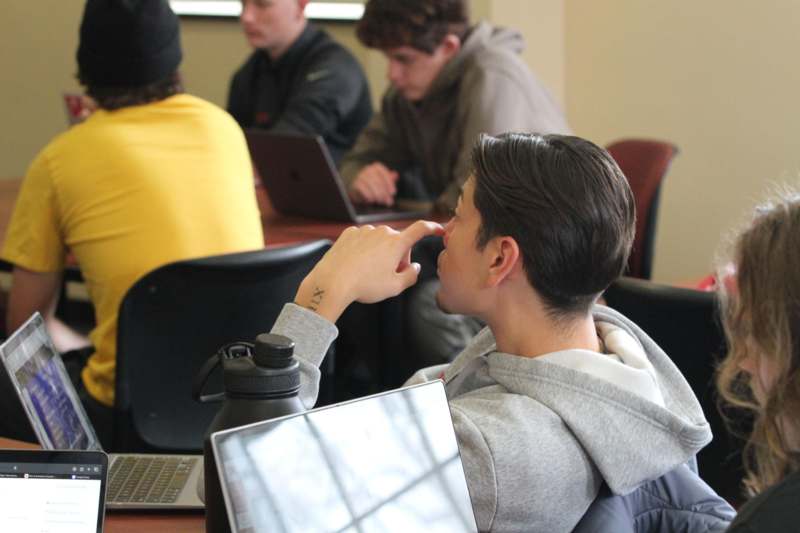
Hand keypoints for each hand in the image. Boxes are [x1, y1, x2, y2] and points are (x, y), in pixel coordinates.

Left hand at [295, 220, 444, 321]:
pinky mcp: (349, 233)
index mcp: (396, 243)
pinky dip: (364, 250)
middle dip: (398, 256)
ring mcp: (364, 231)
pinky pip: (363, 240)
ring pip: (379, 241)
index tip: (439, 229)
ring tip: (368, 272)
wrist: (331, 282)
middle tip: (388, 275)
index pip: (420, 229)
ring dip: (380, 253)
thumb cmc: (364, 286)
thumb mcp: (394, 287)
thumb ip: (411, 275)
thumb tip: (415, 266)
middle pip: (398, 242)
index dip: (432, 228)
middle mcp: (382, 231)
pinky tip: (356, 264)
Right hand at [348, 162, 398, 205]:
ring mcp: (361, 176)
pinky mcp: (355, 184)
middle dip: (384, 192)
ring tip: (381, 201)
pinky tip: (372, 200)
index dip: (390, 184)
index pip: (385, 174)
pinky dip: (369, 196)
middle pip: (378, 181)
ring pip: (371, 185)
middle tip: (388, 201)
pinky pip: (363, 190)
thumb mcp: (381, 178)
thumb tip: (395, 175)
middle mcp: (368, 170)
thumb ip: (389, 177)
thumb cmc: (371, 180)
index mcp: (377, 167)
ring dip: (377, 195)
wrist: (354, 179)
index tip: (393, 193)